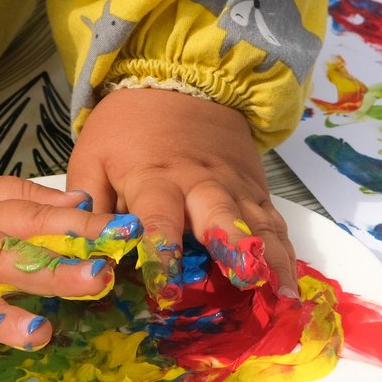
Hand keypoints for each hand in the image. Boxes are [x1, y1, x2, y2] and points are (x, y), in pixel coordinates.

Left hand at [66, 88, 297, 306]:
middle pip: (221, 216)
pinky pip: (275, 224)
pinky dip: (286, 254)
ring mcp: (235, 187)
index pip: (159, 219)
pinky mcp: (256, 191)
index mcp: (154, 177)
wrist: (179, 82)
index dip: (163, 253)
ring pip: (257, 225)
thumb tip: (88, 254)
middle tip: (246, 282)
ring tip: (284, 298)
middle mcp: (201, 182)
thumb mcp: (92, 158)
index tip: (167, 289)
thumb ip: (89, 207)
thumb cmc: (128, 129)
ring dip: (271, 261)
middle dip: (233, 250)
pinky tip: (292, 285)